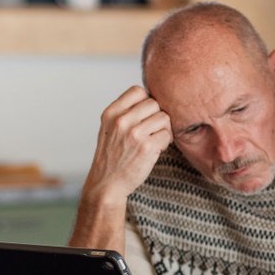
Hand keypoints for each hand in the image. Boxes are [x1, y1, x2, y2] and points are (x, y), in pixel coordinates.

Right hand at [68, 86, 171, 248]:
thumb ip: (125, 112)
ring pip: (164, 118)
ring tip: (154, 140)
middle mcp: (121, 121)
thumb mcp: (110, 128)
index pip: (137, 91)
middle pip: (154, 103)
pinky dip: (165, 143)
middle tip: (152, 131)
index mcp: (111, 113)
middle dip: (157, 117)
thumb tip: (153, 98)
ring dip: (163, 130)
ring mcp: (134, 134)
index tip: (145, 115)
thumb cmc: (112, 156)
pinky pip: (167, 135)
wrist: (106, 184)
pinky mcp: (147, 147)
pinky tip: (155, 150)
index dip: (146, 101)